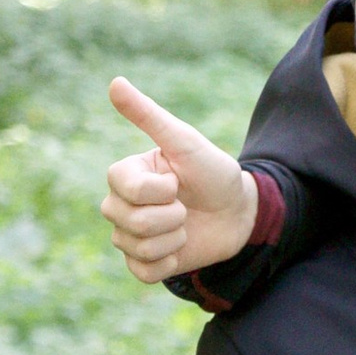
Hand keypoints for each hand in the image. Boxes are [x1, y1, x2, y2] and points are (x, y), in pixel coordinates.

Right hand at [104, 80, 254, 281]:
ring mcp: (131, 235)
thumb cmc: (213, 173)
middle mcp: (121, 204)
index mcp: (125, 175)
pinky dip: (168, 262)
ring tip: (186, 224)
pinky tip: (181, 248)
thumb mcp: (185, 142)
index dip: (159, 190)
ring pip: (136, 246)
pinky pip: (143, 272)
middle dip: (170, 215)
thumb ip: (149, 116)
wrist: (240, 213)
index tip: (178, 182)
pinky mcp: (145, 263)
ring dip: (174, 237)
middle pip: (128, 220)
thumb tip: (115, 82)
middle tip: (186, 206)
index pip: (124, 187)